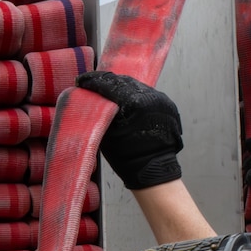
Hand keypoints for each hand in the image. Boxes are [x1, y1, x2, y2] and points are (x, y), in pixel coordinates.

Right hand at [77, 70, 182, 188]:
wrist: (152, 170)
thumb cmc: (127, 157)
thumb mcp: (106, 132)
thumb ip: (101, 111)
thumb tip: (93, 97)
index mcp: (134, 103)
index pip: (110, 84)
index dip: (93, 81)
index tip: (82, 81)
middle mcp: (151, 97)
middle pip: (124, 81)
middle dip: (107, 82)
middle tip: (92, 84)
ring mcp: (162, 101)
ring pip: (137, 86)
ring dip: (122, 87)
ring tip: (108, 91)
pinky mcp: (168, 106)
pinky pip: (148, 94)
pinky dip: (135, 95)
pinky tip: (126, 99)